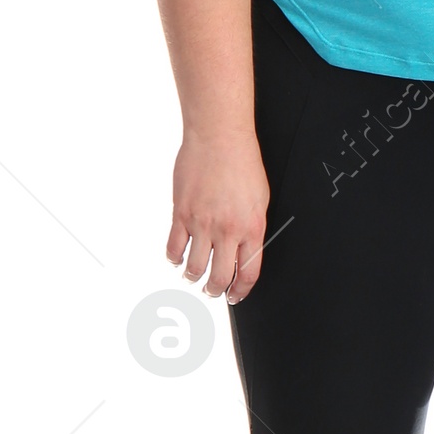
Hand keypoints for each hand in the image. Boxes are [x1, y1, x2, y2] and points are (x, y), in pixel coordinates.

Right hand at [168, 129, 270, 302]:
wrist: (219, 138)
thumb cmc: (242, 162)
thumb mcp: (259, 199)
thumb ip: (251, 227)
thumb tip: (244, 250)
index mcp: (251, 227)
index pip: (248, 273)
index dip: (241, 290)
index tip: (235, 295)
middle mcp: (227, 230)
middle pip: (220, 277)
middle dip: (215, 290)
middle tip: (212, 290)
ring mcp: (202, 223)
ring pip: (194, 267)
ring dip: (193, 277)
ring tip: (193, 276)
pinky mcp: (181, 213)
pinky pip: (174, 247)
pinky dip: (174, 258)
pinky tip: (176, 257)